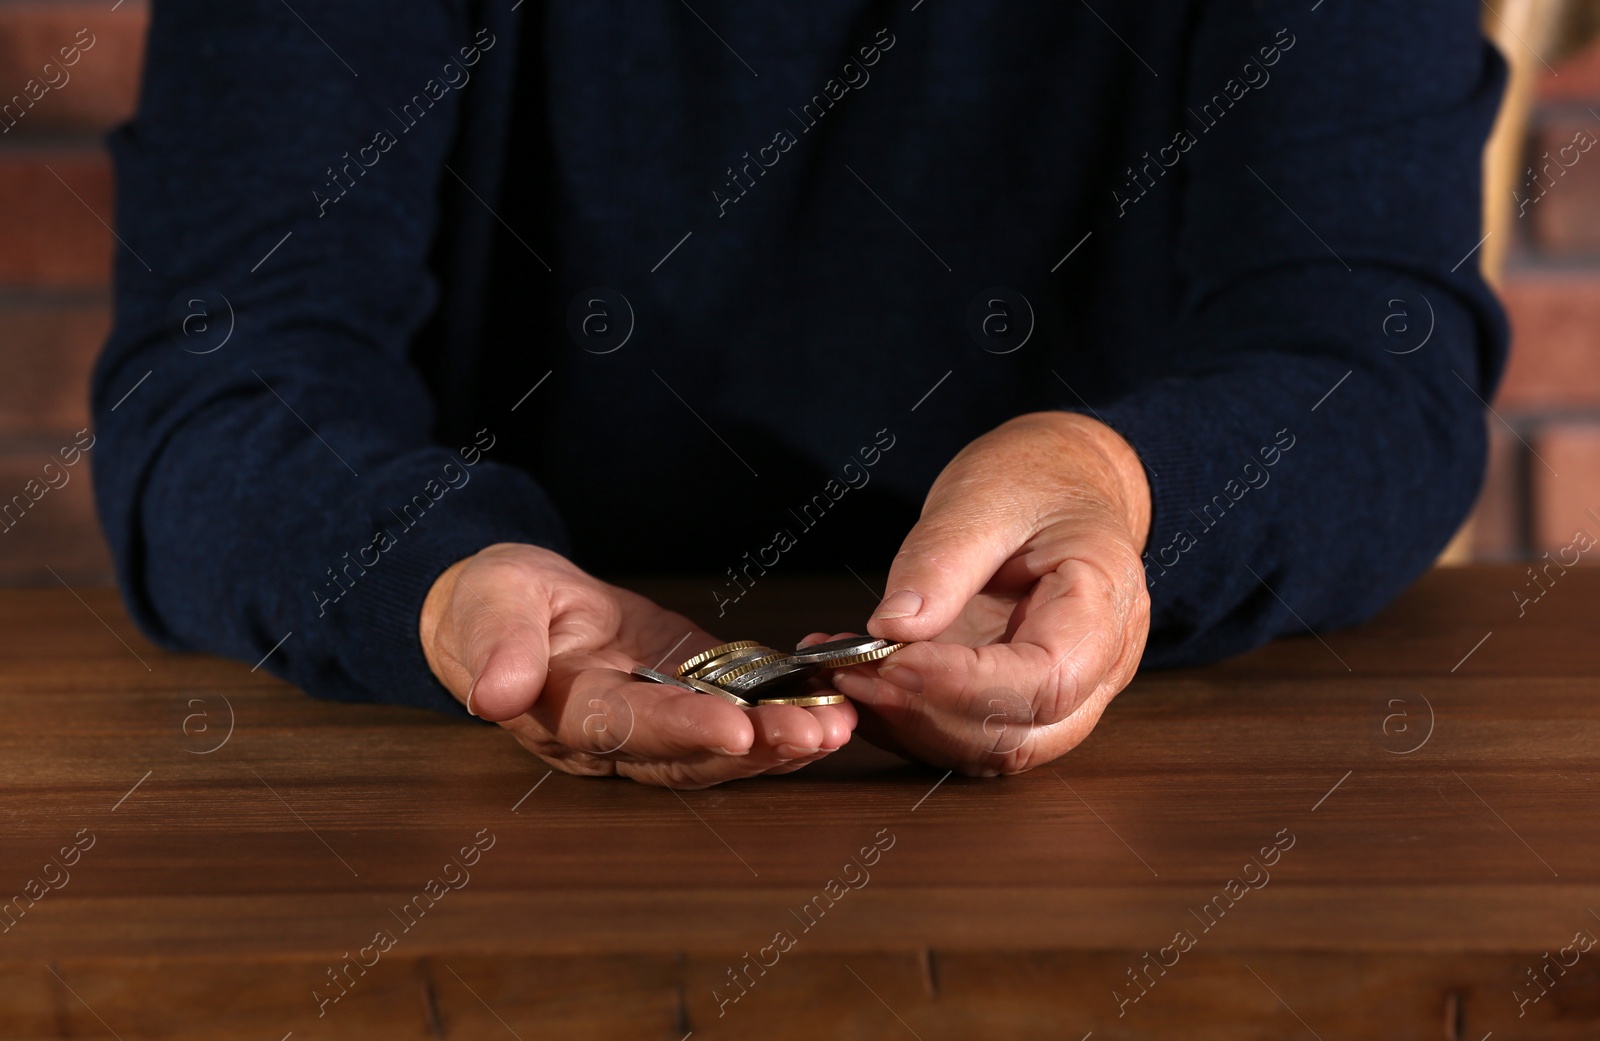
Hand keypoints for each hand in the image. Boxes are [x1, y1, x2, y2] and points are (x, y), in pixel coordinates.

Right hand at [420, 543, 855, 787]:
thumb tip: (494, 695)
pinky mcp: (689, 690)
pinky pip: (740, 708)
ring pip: (724, 743)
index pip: (626, 730)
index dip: (682, 732)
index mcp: (565, 715)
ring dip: (783, 739)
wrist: (508, 605)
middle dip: (758, 747)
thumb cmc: (488, 603)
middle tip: (820, 732)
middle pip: (691, 753)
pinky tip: (832, 702)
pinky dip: (784, 708)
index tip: (736, 728)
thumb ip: (495, 646)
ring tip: (839, 725)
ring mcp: (658, 717)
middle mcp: (618, 735)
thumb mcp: (483, 605)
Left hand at [827, 412, 1150, 774]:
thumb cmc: (1036, 479)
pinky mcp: (1019, 699)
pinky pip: (971, 734)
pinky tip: (863, 683)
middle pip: (1021, 732)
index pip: (1047, 679)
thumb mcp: (983, 496)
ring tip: (847, 674)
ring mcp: (1065, 692)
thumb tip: (891, 627)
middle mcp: (1099, 665)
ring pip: (993, 748)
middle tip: (852, 671)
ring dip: (912, 726)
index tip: (892, 661)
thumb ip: (940, 561)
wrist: (1063, 480)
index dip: (965, 685)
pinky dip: (910, 721)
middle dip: (927, 714)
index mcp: (1105, 602)